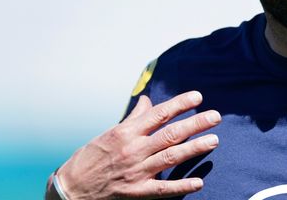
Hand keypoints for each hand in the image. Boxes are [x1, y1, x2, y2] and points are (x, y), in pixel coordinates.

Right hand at [48, 91, 220, 199]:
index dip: (180, 104)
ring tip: (214, 140)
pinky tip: (199, 182)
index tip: (198, 96)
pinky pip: (163, 189)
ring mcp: (136, 171)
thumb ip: (133, 118)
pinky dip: (182, 186)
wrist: (70, 189)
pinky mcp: (136, 192)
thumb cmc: (91, 158)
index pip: (159, 113)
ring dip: (194, 148)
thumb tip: (147, 100)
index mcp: (126, 132)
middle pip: (170, 133)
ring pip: (171, 157)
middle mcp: (133, 149)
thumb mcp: (110, 133)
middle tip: (216, 117)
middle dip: (195, 123)